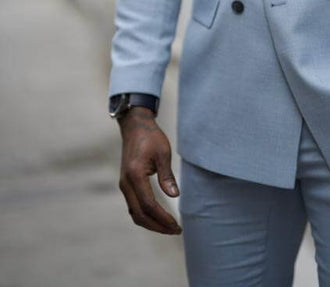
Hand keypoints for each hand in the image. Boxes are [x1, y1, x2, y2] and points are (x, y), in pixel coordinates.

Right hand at [118, 107, 181, 234]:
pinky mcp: (126, 184)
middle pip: (139, 214)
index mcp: (135, 175)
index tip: (176, 225)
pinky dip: (145, 215)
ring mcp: (124, 185)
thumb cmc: (150, 137)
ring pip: (135, 213)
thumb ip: (167, 175)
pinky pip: (134, 206)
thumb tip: (175, 196)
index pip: (148, 205)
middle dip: (158, 226)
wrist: (135, 127)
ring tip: (169, 227)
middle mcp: (126, 183)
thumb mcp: (163, 153)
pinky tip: (158, 216)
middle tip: (175, 230)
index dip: (163, 218)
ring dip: (151, 223)